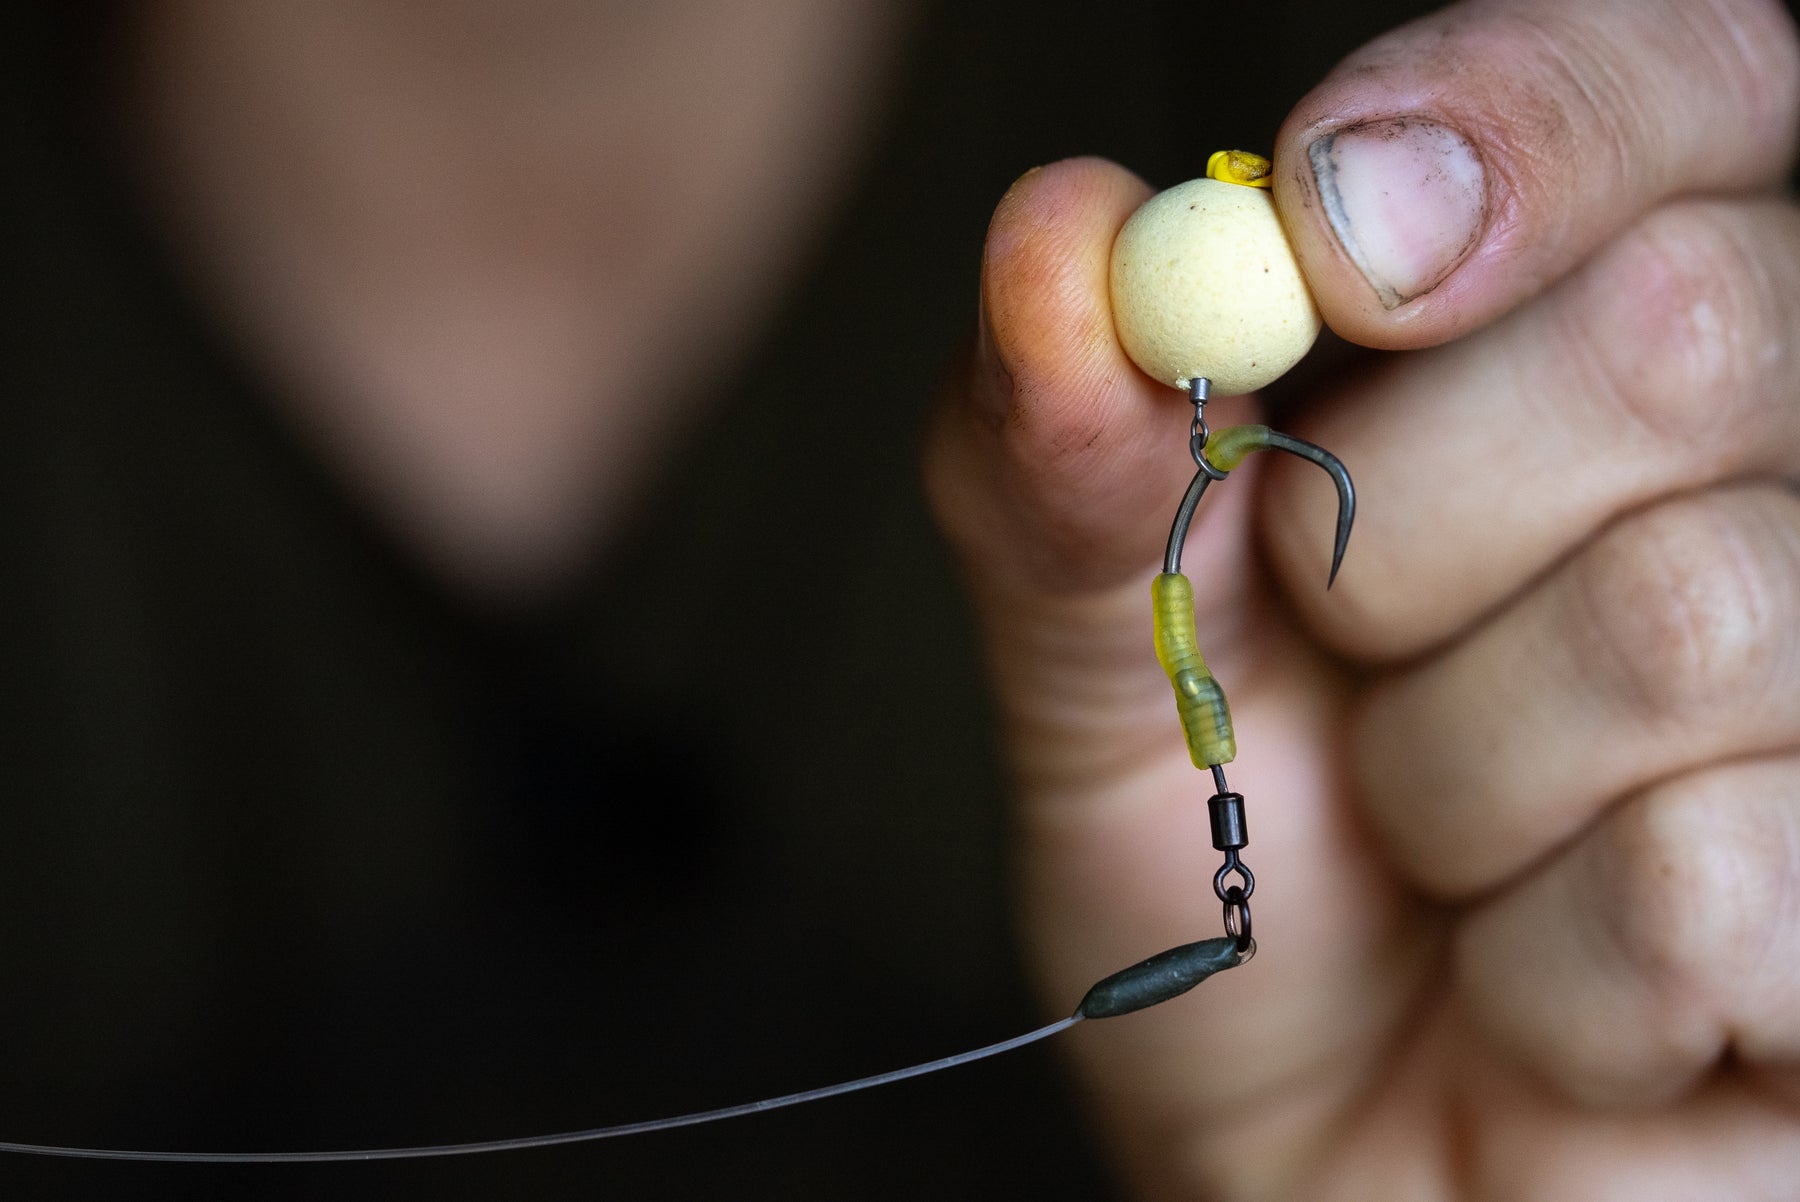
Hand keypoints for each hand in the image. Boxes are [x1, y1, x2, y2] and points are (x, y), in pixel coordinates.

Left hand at [925, 0, 1799, 1196]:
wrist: (1316, 1154)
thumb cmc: (1227, 888)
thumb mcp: (1102, 661)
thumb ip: (1059, 462)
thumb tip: (1055, 245)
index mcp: (1603, 332)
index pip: (1676, 71)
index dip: (1516, 127)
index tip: (1333, 234)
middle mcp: (1792, 464)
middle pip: (1689, 328)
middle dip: (1400, 544)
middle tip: (1351, 664)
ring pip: (1694, 615)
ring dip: (1458, 778)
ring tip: (1444, 852)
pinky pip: (1715, 876)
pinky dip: (1548, 970)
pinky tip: (1552, 991)